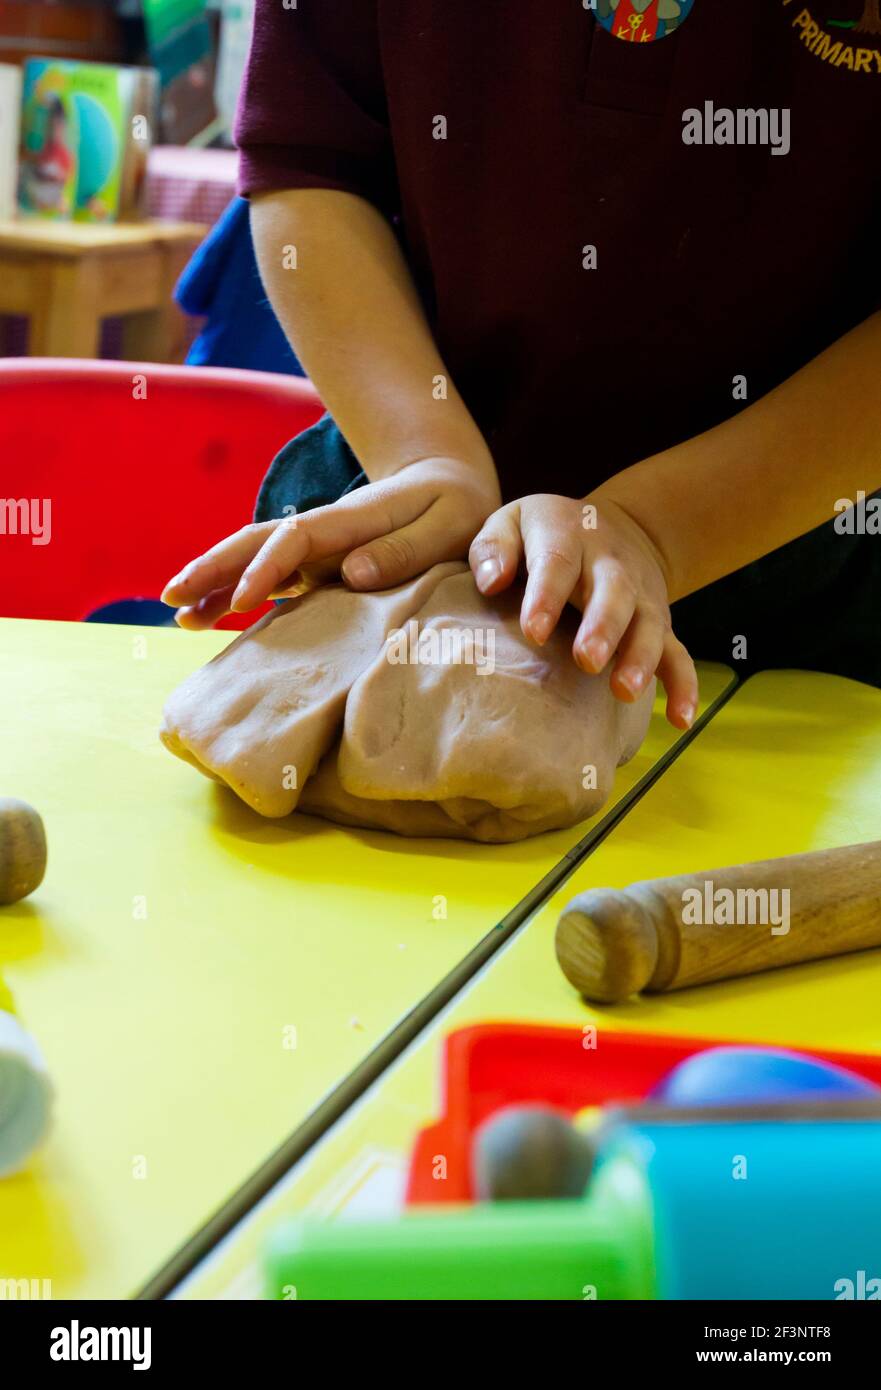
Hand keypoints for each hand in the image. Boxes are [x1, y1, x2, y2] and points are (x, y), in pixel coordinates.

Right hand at [162, 457, 500, 628]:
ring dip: (215, 583)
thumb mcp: (449, 524)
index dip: (266, 566)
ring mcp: (316, 548)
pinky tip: (210, 616)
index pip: (297, 539)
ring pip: (253, 560)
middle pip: (257, 543)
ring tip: (177, 613)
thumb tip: (351, 574)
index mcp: (351, 519)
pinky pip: (271, 579)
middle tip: (172, 599)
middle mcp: (323, 531)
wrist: (450, 480)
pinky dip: (237, 595)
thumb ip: (404, 549)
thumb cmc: (456, 507)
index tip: (242, 601)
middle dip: (215, 569)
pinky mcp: (318, 564)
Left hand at [469, 493, 697, 728]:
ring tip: (625, 691)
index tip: (533, 632)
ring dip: (641, 657)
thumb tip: (492, 582)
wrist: (609, 527)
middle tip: (588, 661)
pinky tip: (680, 718)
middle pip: (614, 591)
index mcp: (568, 535)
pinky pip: (678, 653)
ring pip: (649, 623)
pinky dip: (683, 684)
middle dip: (604, 626)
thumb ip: (492, 549)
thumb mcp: (511, 522)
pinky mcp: (659, 622)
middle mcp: (611, 563)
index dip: (547, 596)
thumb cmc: (542, 535)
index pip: (558, 562)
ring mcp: (641, 593)